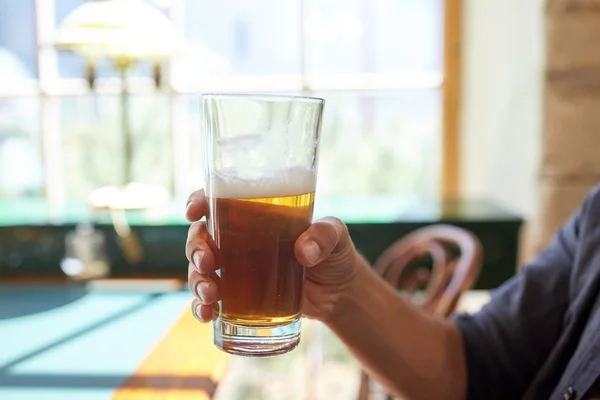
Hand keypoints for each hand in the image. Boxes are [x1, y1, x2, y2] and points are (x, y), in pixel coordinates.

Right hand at [185, 189, 360, 322]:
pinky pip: (210, 301)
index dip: (199, 202)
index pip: (219, 201)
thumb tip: (305, 252)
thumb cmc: (334, 254)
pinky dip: (202, 307)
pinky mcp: (240, 298)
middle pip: (201, 237)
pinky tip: (208, 315)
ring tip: (211, 295)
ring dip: (196, 281)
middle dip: (196, 248)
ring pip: (200, 270)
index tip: (194, 211)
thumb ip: (324, 236)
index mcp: (256, 216)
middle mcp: (239, 240)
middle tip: (208, 263)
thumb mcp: (336, 236)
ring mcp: (237, 270)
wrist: (340, 293)